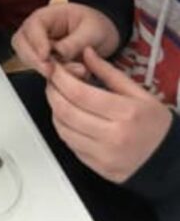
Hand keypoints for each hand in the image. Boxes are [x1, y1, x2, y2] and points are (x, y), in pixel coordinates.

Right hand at [11, 3, 120, 77]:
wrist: (104, 38)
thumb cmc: (97, 27)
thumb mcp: (92, 31)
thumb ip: (76, 42)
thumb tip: (60, 52)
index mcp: (47, 16)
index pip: (32, 26)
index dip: (36, 41)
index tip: (45, 55)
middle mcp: (38, 31)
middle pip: (20, 43)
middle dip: (34, 59)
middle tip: (50, 71)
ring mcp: (38, 47)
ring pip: (28, 59)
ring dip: (45, 69)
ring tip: (74, 71)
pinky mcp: (45, 62)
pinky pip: (42, 71)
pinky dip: (55, 77)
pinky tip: (75, 75)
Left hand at [46, 47, 172, 182]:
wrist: (170, 161)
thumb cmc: (155, 124)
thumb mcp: (139, 93)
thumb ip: (108, 72)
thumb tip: (86, 52)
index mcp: (125, 113)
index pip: (78, 93)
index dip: (60, 78)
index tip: (55, 68)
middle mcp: (113, 136)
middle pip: (65, 110)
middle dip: (52, 91)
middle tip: (52, 80)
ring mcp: (104, 156)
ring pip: (62, 129)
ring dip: (54, 110)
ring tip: (59, 97)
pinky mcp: (97, 168)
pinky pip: (70, 145)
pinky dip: (63, 128)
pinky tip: (68, 117)